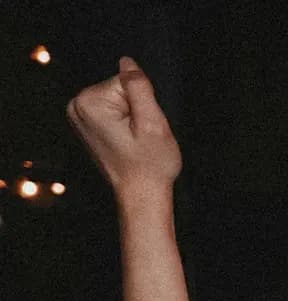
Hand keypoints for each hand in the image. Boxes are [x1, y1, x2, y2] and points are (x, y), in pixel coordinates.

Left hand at [67, 57, 180, 196]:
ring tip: (134, 141)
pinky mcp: (85, 125)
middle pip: (119, 89)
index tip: (142, 127)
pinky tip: (126, 143)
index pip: (126, 81)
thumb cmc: (149, 165)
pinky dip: (123, 125)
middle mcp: (77, 106)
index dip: (143, 102)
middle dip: (136, 109)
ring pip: (117, 101)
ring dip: (131, 118)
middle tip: (140, 136)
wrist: (140, 195)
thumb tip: (128, 62)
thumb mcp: (153, 123)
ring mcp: (78, 116)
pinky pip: (112, 112)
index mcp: (90, 102)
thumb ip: (139, 88)